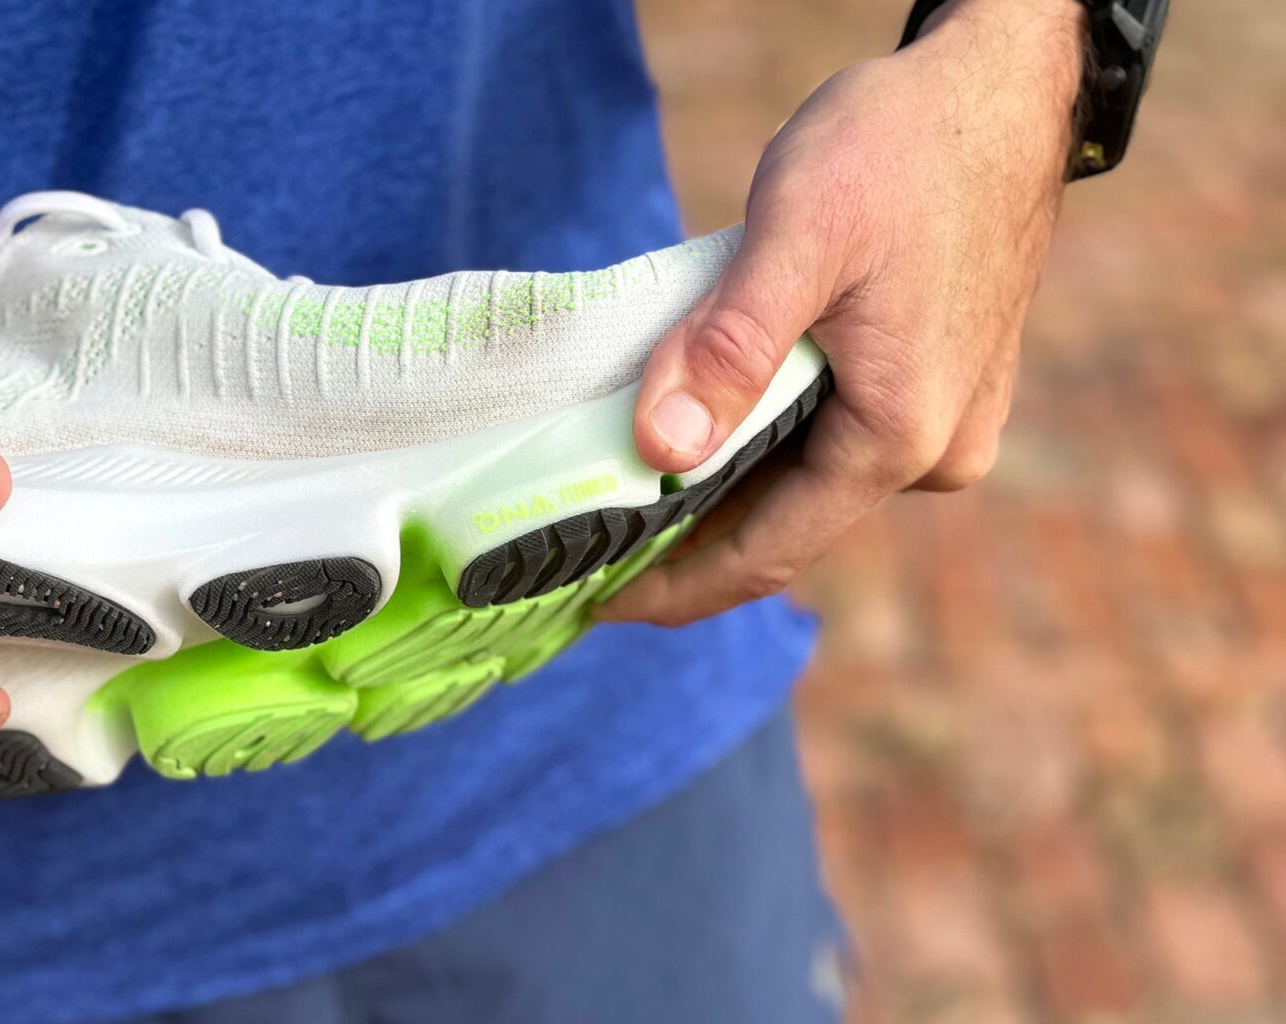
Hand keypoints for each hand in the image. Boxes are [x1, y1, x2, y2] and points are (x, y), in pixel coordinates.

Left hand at [603, 0, 1083, 624]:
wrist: (1003, 86)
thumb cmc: (905, 146)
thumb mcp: (798, 236)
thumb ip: (729, 347)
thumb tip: (661, 450)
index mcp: (900, 435)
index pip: (767, 554)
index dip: (674, 587)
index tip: (593, 601)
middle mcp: (937, 451)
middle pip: (784, 523)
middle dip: (686, 536)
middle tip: (585, 536)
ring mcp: (950, 423)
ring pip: (807, 479)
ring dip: (723, 481)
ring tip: (626, 476)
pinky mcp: (944, 387)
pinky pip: (835, 438)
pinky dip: (766, 439)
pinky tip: (705, 417)